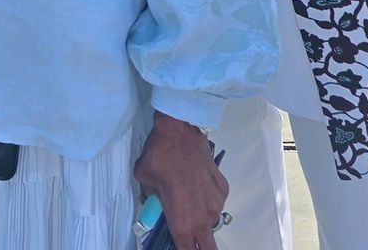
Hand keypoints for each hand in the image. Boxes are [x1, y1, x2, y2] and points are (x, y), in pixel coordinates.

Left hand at [135, 112, 227, 249]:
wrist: (179, 130)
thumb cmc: (160, 157)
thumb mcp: (144, 181)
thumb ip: (150, 199)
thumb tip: (153, 200)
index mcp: (182, 223)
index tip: (180, 245)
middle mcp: (203, 218)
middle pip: (210, 248)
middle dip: (203, 248)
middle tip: (194, 239)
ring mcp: (216, 202)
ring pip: (211, 220)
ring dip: (202, 216)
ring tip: (189, 197)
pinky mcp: (223, 186)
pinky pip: (216, 200)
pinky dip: (208, 197)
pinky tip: (198, 183)